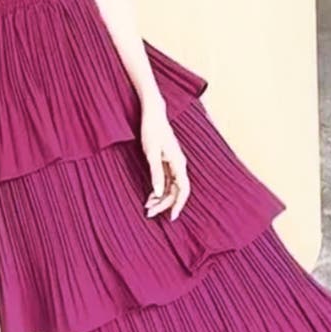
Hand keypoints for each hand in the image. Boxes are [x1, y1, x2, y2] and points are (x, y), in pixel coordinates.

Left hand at [140, 103, 190, 220]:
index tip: (172, 217)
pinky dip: (158, 191)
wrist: (153, 114)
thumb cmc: (152, 130)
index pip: (183, 189)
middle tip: (149, 214)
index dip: (179, 205)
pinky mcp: (168, 163)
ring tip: (147, 206)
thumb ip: (156, 173)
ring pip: (171, 188)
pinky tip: (150, 196)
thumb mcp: (151, 153)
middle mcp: (179, 165)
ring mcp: (174, 164)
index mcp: (178, 163)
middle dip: (164, 205)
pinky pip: (166, 182)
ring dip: (160, 199)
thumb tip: (159, 192)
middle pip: (176, 192)